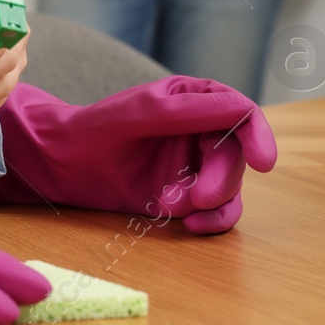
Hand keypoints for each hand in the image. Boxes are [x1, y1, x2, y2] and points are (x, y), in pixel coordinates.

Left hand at [0, 77, 277, 234]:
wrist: (62, 165)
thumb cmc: (93, 130)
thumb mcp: (138, 115)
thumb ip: (187, 112)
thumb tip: (243, 110)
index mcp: (192, 99)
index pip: (240, 113)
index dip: (258, 135)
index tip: (262, 162)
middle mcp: (200, 130)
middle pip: (235, 157)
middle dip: (219, 181)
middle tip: (192, 199)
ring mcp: (195, 164)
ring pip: (229, 188)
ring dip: (208, 203)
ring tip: (169, 206)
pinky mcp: (186, 195)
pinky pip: (216, 212)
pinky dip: (210, 222)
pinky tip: (187, 225)